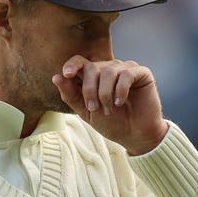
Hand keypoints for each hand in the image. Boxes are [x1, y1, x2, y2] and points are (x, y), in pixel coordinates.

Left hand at [51, 56, 168, 155]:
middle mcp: (109, 68)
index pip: (79, 61)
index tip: (67, 74)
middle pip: (91, 67)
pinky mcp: (141, 73)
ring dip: (105, 94)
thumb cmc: (111, 122)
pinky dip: (120, 90)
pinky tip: (120, 102)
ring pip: (108, 71)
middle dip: (89, 90)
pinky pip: (126, 74)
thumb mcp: (86, 111)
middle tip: (94, 108)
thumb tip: (56, 77)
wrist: (134, 135)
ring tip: (109, 109)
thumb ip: (71, 95)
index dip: (72, 64)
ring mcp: (125, 69)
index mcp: (93, 76)